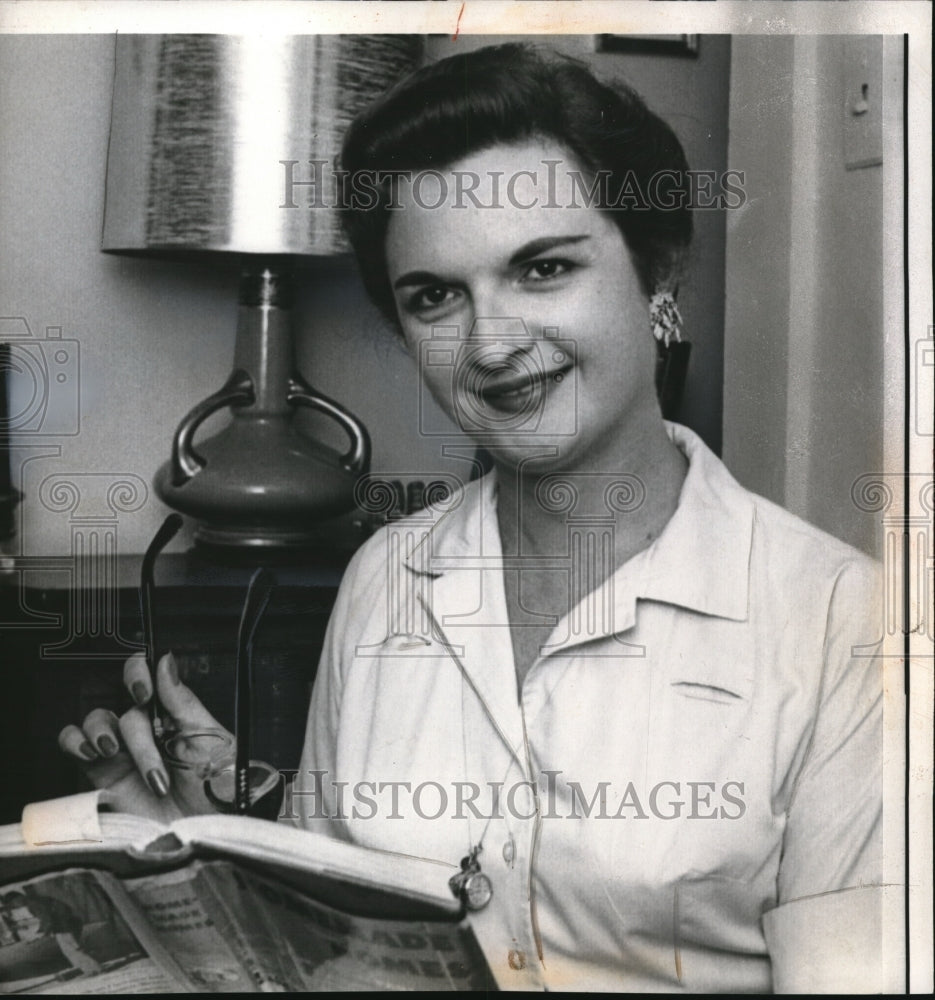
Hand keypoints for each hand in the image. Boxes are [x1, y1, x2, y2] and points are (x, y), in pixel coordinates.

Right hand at [58, 651, 230, 821]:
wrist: (203, 834)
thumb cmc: (217, 789)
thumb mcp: (210, 740)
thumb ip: (184, 701)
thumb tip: (166, 662)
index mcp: (176, 715)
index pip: (149, 678)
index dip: (138, 675)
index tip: (143, 693)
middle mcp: (148, 729)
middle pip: (124, 705)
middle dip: (137, 730)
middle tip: (145, 741)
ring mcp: (123, 751)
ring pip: (97, 720)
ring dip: (101, 731)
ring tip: (114, 752)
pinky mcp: (103, 774)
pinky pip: (75, 746)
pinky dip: (74, 741)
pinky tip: (91, 752)